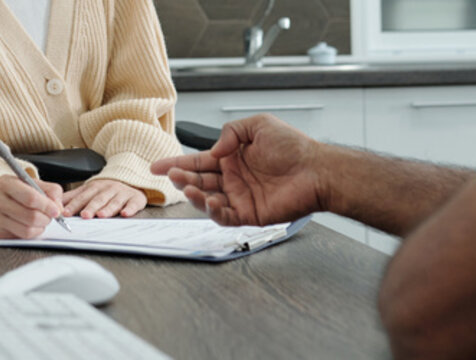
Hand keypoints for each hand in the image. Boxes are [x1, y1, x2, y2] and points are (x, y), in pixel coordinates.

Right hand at [0, 175, 63, 238]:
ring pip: (26, 231)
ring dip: (40, 228)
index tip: (57, 211)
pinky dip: (29, 233)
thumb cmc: (6, 189)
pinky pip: (19, 237)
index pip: (31, 198)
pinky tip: (27, 224)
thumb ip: (48, 190)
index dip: (48, 206)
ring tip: (40, 221)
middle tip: (49, 216)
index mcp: (5, 184)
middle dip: (46, 219)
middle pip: (31, 217)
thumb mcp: (26, 180)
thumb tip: (59, 207)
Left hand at [62, 179, 147, 218]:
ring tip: (101, 215)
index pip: (82, 196)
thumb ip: (73, 197)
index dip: (74, 205)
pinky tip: (125, 213)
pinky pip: (133, 204)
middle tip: (84, 215)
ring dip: (107, 208)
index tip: (66, 213)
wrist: (130, 180)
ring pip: (114, 201)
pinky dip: (130, 209)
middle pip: (97, 199)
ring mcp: (122, 193)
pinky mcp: (135, 198)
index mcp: (94, 187)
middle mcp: (108, 189)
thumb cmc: (106, 190)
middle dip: (90, 207)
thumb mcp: (89, 190)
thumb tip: (55, 203)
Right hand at [149, 114, 324, 225]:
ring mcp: (240, 197)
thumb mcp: (259, 125)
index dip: (176, 163)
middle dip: (181, 179)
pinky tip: (211, 201)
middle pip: (198, 181)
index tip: (158, 165)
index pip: (199, 161)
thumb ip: (231, 132)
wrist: (317, 170)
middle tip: (171, 176)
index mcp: (233, 158)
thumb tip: (213, 150)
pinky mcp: (250, 213)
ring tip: (187, 187)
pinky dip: (214, 211)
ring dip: (194, 195)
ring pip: (207, 200)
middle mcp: (234, 178)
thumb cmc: (295, 147)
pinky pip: (225, 216)